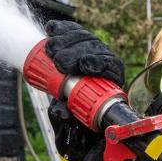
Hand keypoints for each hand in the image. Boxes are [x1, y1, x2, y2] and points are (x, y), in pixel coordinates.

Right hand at [44, 20, 124, 160]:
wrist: (70, 118)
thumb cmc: (78, 126)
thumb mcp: (76, 131)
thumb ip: (70, 126)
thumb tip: (63, 113)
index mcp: (110, 85)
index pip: (110, 65)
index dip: (99, 62)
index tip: (85, 65)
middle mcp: (103, 66)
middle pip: (95, 48)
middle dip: (77, 51)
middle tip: (60, 61)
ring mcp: (90, 52)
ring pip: (83, 38)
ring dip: (66, 40)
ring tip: (51, 49)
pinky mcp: (77, 43)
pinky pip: (71, 31)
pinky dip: (61, 29)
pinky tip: (51, 29)